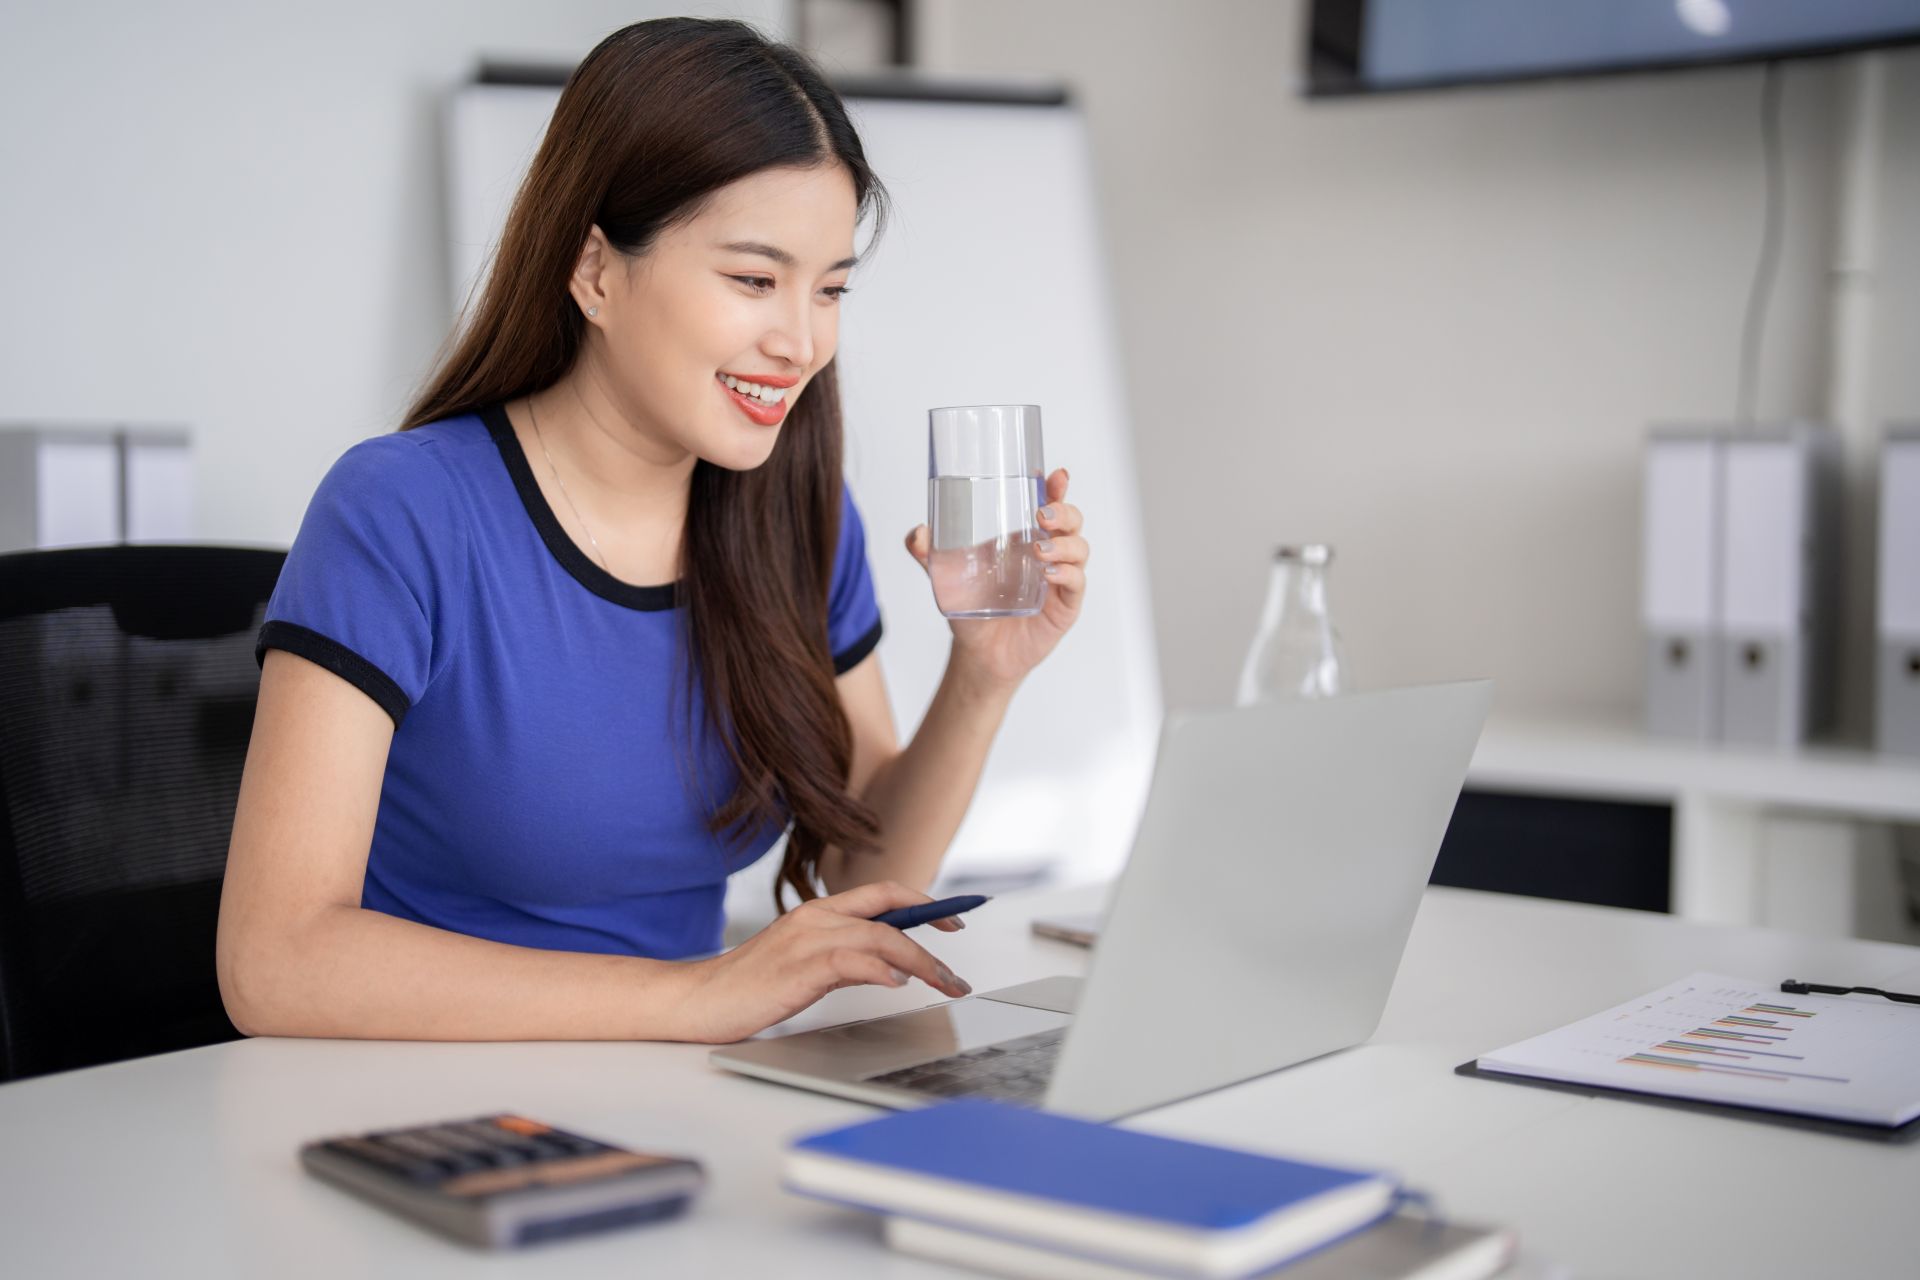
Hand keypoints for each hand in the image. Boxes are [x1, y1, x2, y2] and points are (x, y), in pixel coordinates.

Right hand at [677, 881, 970, 1043]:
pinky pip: (853, 960)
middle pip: (890, 907)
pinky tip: (898, 984)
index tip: (953, 916)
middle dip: (935, 922)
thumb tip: (887, 968)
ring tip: (946, 982)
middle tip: (962, 950)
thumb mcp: (805, 967)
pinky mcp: (800, 967)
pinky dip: (881, 969)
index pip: (881, 894)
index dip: (922, 900)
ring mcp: (808, 939)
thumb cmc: (747, 988)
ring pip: (882, 935)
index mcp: (818, 913)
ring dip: (922, 960)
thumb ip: (844, 960)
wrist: (697, 1000)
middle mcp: (817, 917)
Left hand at [905, 468, 1087, 690]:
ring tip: (1039, 551)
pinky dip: (1068, 574)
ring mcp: (1060, 578)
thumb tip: (917, 534)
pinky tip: (1049, 574)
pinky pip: (1076, 583)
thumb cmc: (972, 608)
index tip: (1054, 476)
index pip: (1049, 504)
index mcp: (1025, 537)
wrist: (980, 652)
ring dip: (1064, 545)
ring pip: (1079, 549)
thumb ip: (928, 554)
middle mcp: (1048, 552)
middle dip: (1064, 511)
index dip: (1056, 487)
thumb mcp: (946, 577)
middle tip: (1041, 514)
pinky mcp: (1065, 605)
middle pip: (1072, 521)